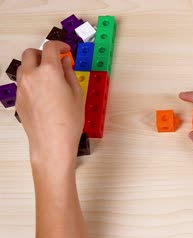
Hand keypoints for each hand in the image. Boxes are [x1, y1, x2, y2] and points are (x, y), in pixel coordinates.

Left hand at [16, 41, 83, 165]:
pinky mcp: (19, 98)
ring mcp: (22, 87)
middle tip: (55, 61)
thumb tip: (65, 62)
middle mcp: (31, 76)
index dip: (60, 45)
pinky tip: (45, 92)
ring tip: (50, 77)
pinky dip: (32, 79)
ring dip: (35, 66)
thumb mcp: (77, 93)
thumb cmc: (69, 120)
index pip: (50, 47)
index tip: (65, 50)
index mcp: (49, 71)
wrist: (52, 141)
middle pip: (31, 53)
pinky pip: (23, 81)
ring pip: (24, 67)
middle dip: (43, 53)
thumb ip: (70, 73)